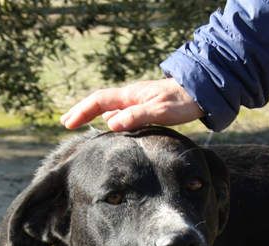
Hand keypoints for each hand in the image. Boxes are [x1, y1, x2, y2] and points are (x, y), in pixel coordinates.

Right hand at [60, 78, 203, 130]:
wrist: (202, 93)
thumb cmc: (183, 102)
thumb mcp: (159, 111)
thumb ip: (136, 117)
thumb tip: (109, 124)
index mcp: (130, 96)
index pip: (98, 101)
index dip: (81, 111)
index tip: (67, 123)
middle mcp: (131, 97)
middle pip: (100, 103)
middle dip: (82, 112)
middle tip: (66, 122)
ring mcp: (138, 102)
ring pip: (109, 108)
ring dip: (93, 116)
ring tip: (82, 125)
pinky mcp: (146, 108)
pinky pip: (121, 114)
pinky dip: (108, 120)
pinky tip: (110, 128)